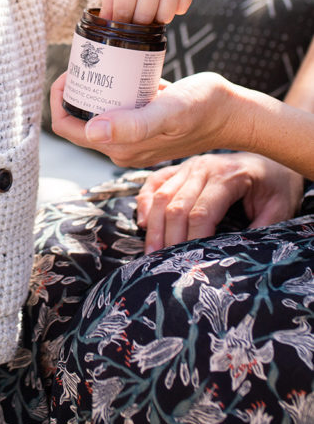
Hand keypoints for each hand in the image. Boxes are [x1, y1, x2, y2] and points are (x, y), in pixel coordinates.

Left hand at [50, 70, 242, 162]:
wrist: (233, 112)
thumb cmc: (204, 109)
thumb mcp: (167, 112)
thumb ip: (132, 125)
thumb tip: (91, 130)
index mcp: (119, 148)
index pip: (67, 127)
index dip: (60, 100)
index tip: (71, 72)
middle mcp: (122, 148)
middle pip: (79, 119)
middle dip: (75, 91)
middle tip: (86, 62)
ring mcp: (133, 138)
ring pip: (97, 112)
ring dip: (93, 89)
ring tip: (99, 62)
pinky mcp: (145, 127)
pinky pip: (117, 109)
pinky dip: (113, 90)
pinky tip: (120, 71)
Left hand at [100, 0, 194, 24]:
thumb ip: (110, 2)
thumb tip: (107, 25)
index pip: (124, 13)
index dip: (120, 23)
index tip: (120, 25)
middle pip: (144, 18)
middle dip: (137, 23)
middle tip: (134, 16)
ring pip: (165, 17)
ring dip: (156, 18)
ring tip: (149, 8)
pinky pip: (181, 8)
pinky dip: (173, 9)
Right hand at [136, 152, 303, 252]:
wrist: (273, 159)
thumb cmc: (276, 186)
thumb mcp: (279, 208)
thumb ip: (259, 230)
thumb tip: (234, 254)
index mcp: (228, 176)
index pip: (200, 212)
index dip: (191, 239)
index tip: (189, 262)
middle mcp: (204, 167)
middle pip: (176, 206)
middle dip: (169, 238)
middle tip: (162, 264)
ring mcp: (189, 165)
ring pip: (161, 195)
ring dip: (153, 225)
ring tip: (151, 251)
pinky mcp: (180, 167)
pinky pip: (154, 182)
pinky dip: (145, 201)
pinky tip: (144, 222)